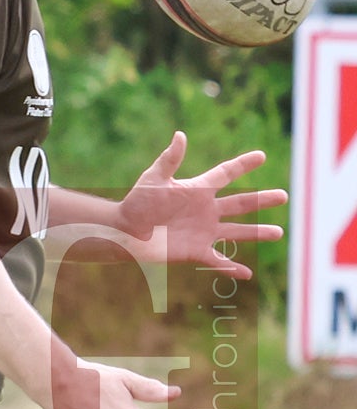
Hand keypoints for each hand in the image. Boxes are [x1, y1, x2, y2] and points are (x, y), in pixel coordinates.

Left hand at [117, 132, 286, 278]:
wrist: (124, 231)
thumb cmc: (136, 203)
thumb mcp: (153, 179)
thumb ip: (169, 160)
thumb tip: (181, 135)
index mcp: (197, 190)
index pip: (225, 174)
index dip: (243, 165)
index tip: (261, 156)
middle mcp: (205, 210)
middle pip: (240, 203)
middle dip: (262, 200)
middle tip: (284, 196)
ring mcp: (203, 232)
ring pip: (237, 232)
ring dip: (257, 233)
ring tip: (278, 233)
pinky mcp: (195, 251)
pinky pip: (218, 260)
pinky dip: (232, 268)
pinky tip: (247, 273)